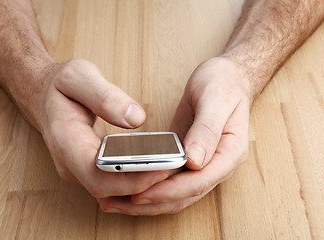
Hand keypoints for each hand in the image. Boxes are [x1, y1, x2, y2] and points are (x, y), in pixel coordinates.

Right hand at [39, 58, 168, 197]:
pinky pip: (112, 180)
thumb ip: (105, 95)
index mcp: (65, 140)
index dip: (130, 179)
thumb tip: (136, 119)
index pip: (97, 175)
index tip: (160, 168)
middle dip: (142, 184)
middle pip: (107, 188)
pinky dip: (134, 178)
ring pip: (110, 189)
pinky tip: (156, 167)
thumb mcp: (78, 76)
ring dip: (140, 184)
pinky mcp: (88, 166)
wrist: (44, 96)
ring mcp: (78, 168)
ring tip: (171, 168)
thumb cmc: (60, 86)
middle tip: (174, 169)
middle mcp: (70, 162)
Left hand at [97, 57, 250, 214]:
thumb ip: (207, 130)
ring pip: (174, 193)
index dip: (169, 191)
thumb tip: (195, 161)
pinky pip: (169, 178)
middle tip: (116, 203)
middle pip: (184, 195)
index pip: (199, 182)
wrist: (227, 78)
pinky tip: (129, 184)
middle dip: (151, 202)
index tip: (141, 193)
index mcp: (229, 154)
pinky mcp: (186, 157)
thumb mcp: (216, 100)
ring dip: (147, 200)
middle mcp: (216, 165)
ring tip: (115, 202)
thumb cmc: (224, 84)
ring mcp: (201, 163)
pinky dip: (150, 184)